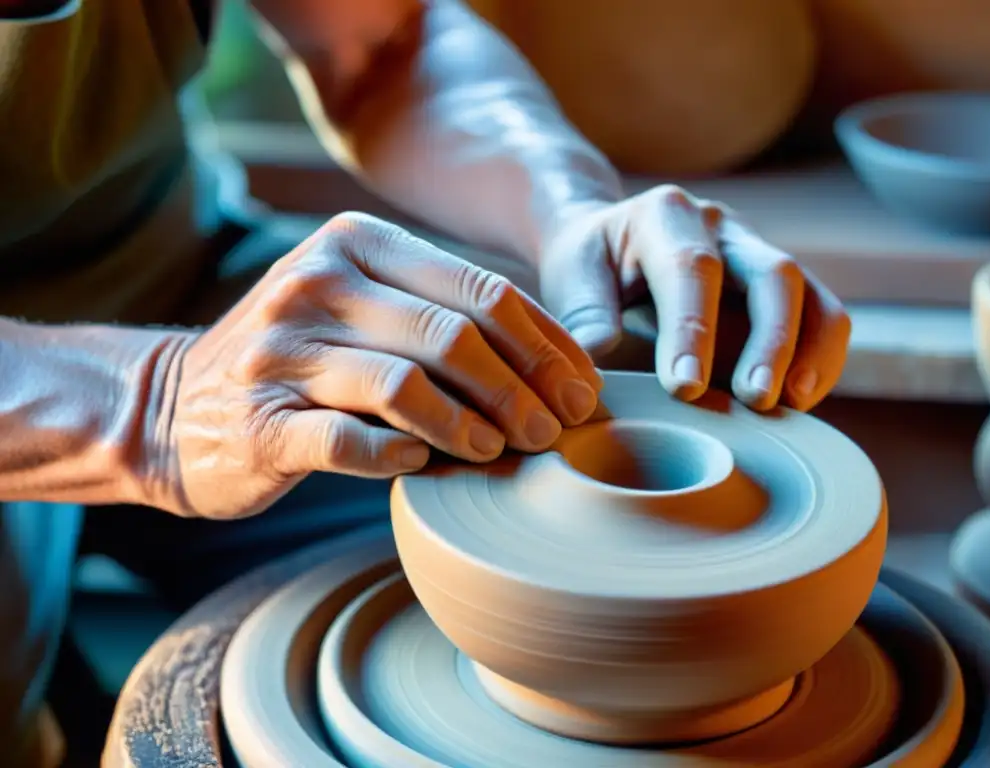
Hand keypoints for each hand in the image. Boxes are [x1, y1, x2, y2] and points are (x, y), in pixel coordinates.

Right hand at [155, 213, 601, 518]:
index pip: (480, 290)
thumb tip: (560, 360)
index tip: (582, 392)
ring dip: (471, 426)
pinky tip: (426, 463)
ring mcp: (281, 350)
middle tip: (556, 432)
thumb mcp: (367, 309)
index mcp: (357, 244)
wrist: (175, 407)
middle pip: (452, 335)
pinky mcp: (259, 420)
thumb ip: (443, 315)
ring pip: (404, 384)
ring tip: (503, 451)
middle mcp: (316, 283)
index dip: (545, 346)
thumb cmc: (305, 360)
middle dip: (522, 389)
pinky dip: (399, 455)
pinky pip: (347, 440)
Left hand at [539, 186, 850, 411]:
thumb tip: (598, 356)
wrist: (607, 241)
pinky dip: (819, 359)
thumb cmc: (588, 264)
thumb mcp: (571, 277)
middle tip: (754, 400)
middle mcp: (722, 226)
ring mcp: (756, 252)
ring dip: (809, 352)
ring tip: (793, 406)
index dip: (694, 329)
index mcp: (666, 216)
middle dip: (770, 340)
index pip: (692, 269)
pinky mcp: (776, 285)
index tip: (684, 387)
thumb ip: (585, 314)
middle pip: (772, 273)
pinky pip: (819, 315)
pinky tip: (799, 403)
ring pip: (809, 293)